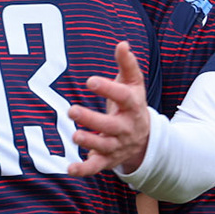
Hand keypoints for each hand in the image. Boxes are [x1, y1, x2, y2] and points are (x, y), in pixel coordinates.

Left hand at [67, 41, 150, 176]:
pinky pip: (96, 167)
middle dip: (92, 120)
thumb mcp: (134, 85)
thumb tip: (123, 44)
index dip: (108, 89)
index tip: (90, 81)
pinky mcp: (108, 160)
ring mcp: (118, 145)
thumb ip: (127, 65)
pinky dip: (84, 170)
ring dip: (89, 142)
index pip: (123, 97)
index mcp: (133, 106)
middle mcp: (127, 128)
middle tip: (71, 110)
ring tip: (74, 136)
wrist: (145, 138)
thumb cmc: (131, 105)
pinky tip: (69, 168)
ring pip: (104, 147)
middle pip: (111, 126)